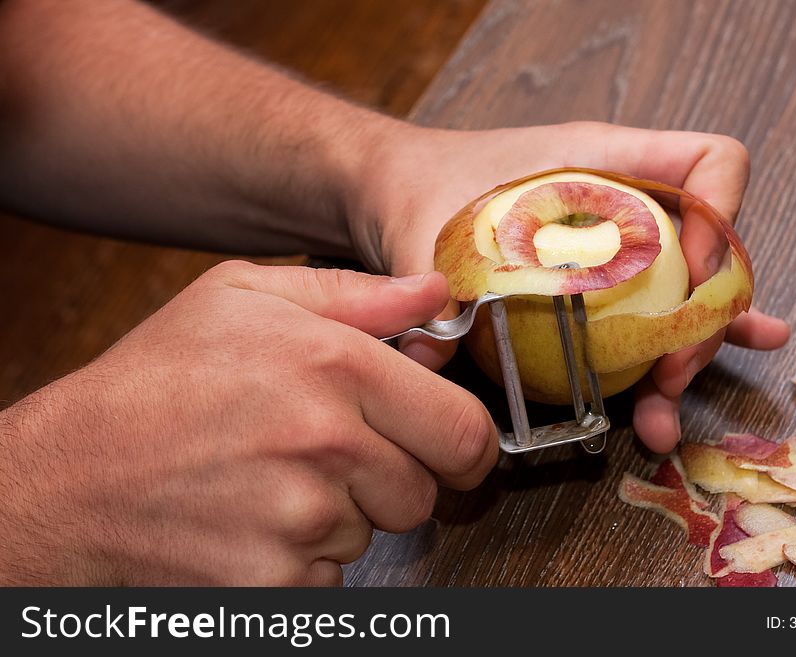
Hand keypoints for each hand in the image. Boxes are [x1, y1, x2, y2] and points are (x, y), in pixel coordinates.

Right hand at [0, 263, 496, 584]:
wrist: (68, 479)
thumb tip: (435, 294)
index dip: (462, 444)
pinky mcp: (276, 582)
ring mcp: (301, 520)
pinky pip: (331, 576)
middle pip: (425, 490)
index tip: (447, 447)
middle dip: (394, 477)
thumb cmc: (155, 382)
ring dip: (340, 514)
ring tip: (271, 481)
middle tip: (332, 455)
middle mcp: (327, 443)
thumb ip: (354, 295)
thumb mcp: (243, 299)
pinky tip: (252, 521)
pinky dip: (305, 559)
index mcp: (335, 366)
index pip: (463, 430)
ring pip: (375, 532)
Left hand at [351, 121, 789, 452]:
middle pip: (706, 252)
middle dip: (704, 320)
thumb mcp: (429, 229)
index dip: (723, 218)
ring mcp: (615, 246)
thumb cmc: (423, 186)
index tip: (692, 280)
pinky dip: (666, 353)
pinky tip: (675, 391)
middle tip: (669, 375)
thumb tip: (431, 351)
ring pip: (682, 297)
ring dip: (685, 358)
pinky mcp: (595, 286)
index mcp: (600, 161)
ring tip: (663, 416)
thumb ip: (437, 284)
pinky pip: (648, 317)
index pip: (708, 163)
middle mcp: (623, 203)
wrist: (402, 192)